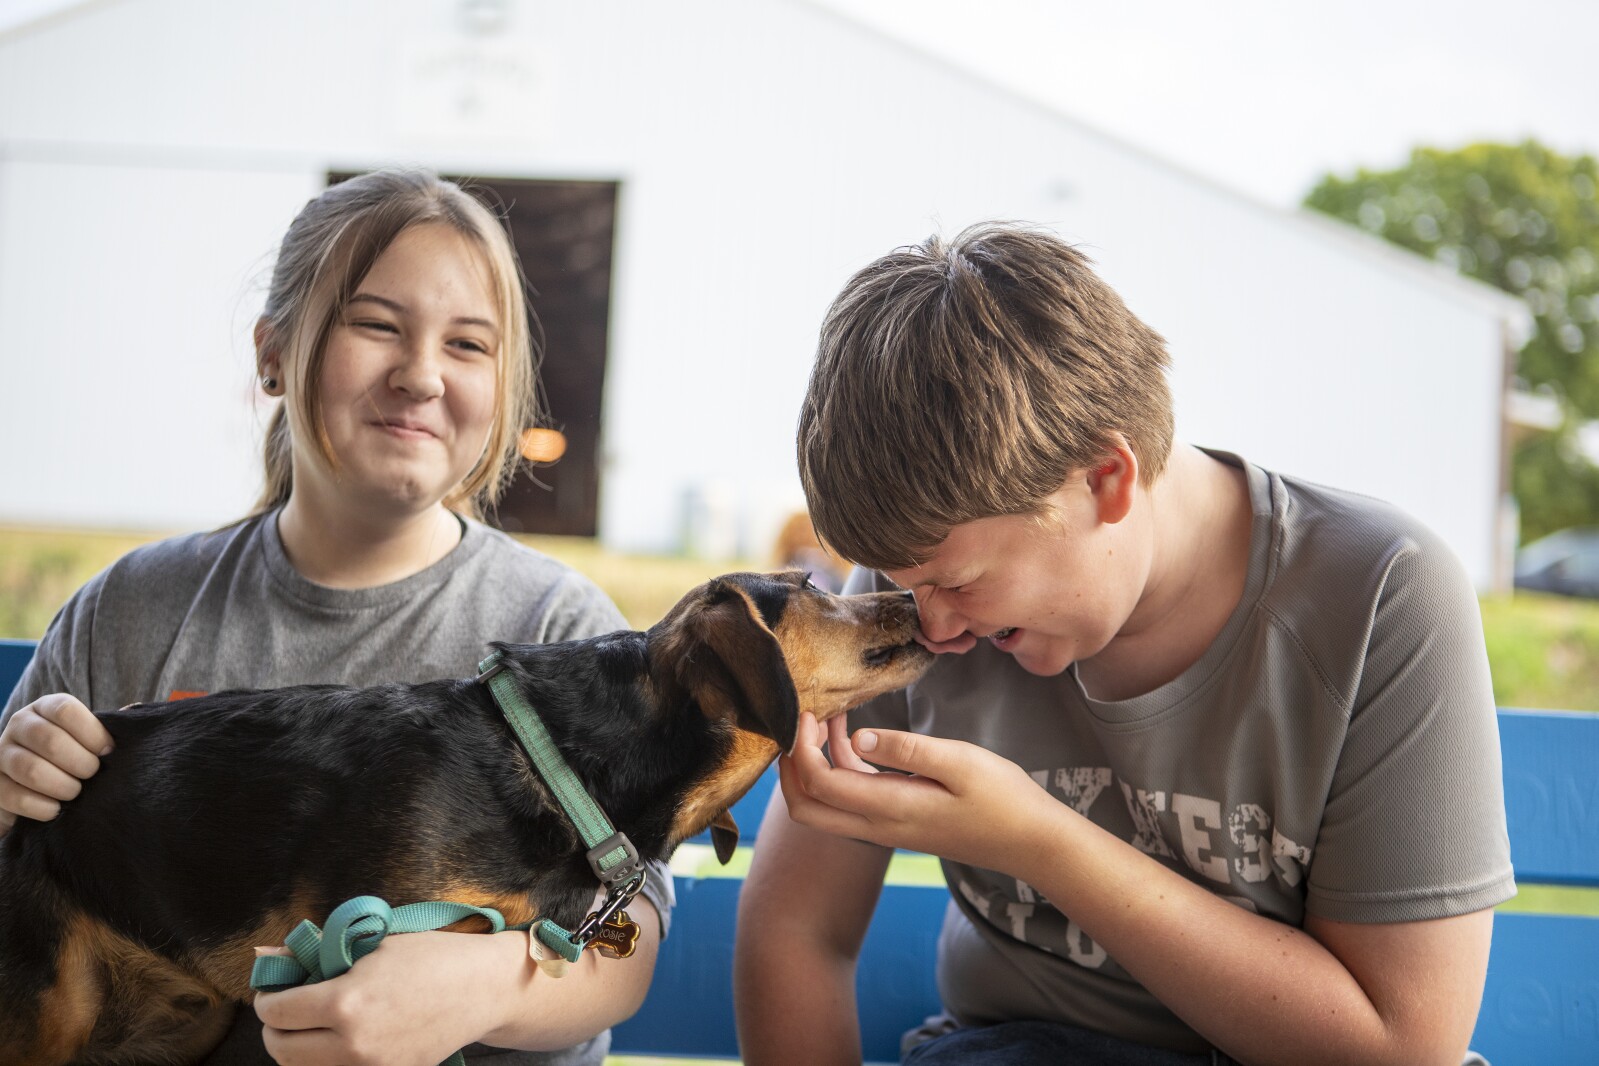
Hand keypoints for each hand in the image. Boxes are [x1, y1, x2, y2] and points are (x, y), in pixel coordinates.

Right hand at [0, 693, 113, 835]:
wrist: (33, 787)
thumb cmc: (74, 758)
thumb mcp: (87, 738)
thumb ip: (106, 729)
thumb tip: (133, 716)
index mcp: (45, 707)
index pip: (65, 710)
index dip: (92, 733)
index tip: (108, 752)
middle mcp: (20, 725)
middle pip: (50, 741)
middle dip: (81, 764)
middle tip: (92, 775)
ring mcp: (1, 754)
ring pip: (32, 770)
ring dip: (62, 786)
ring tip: (75, 792)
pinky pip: (17, 798)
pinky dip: (44, 807)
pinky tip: (57, 809)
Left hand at [255, 932, 512, 1065]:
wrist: (482, 990)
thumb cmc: (431, 957)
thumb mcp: (374, 944)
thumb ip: (318, 954)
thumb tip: (265, 954)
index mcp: (345, 1002)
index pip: (276, 1012)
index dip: (268, 997)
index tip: (275, 989)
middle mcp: (351, 1043)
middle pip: (281, 1048)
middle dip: (276, 1027)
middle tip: (287, 1008)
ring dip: (297, 1048)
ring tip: (312, 1024)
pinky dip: (326, 1061)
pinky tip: (339, 1040)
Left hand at [778, 712, 1054, 874]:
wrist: (1031, 843)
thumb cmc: (1003, 799)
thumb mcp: (960, 762)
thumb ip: (906, 749)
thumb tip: (856, 738)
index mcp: (890, 809)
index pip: (819, 785)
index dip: (801, 748)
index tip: (808, 710)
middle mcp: (878, 826)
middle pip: (806, 808)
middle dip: (791, 765)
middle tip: (801, 721)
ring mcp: (886, 828)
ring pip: (826, 805)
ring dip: (815, 763)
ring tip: (828, 716)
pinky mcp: (897, 822)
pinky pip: (852, 799)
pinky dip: (841, 768)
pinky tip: (853, 736)